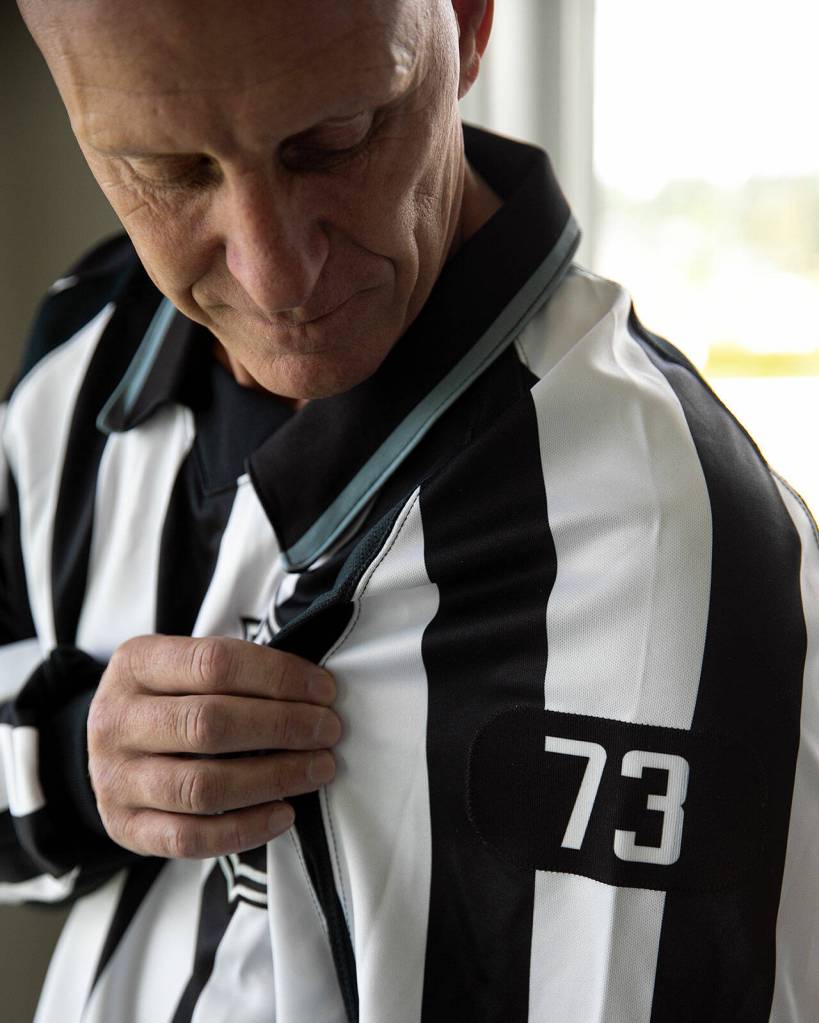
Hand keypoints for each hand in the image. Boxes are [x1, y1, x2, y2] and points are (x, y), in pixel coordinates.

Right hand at [87, 635, 340, 858]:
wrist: (109, 746)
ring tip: (319, 770)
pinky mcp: (125, 828)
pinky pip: (190, 838)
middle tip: (329, 731)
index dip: (278, 676)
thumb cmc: (170, 699)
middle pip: (210, 724)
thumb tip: (315, 691)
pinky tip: (286, 814)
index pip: (215, 663)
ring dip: (274, 778)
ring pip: (202, 786)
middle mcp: (116, 720)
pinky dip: (246, 829)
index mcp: (136, 665)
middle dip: (283, 727)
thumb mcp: (182, 666)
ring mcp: (115, 778)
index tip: (325, 691)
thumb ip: (235, 672)